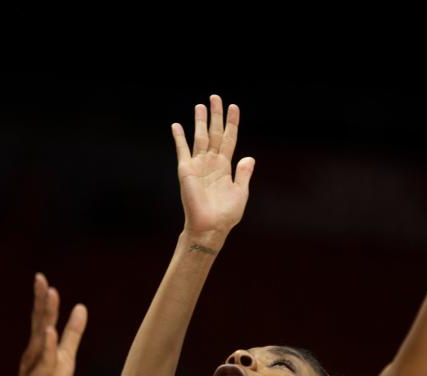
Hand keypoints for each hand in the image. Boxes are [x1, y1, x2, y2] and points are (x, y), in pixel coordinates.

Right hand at [6, 273, 86, 375]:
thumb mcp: (63, 356)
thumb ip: (72, 332)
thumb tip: (82, 306)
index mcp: (39, 349)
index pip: (41, 320)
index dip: (42, 299)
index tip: (41, 277)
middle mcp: (34, 361)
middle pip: (40, 333)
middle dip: (45, 312)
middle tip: (49, 290)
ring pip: (42, 363)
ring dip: (46, 347)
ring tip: (50, 331)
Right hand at [171, 94, 255, 238]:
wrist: (210, 227)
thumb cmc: (226, 214)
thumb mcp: (240, 192)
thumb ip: (244, 174)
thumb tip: (250, 157)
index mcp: (226, 167)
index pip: (230, 139)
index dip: (232, 123)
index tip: (234, 107)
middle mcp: (212, 162)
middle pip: (215, 133)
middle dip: (215, 115)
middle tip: (215, 97)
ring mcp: (198, 165)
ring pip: (200, 137)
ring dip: (199, 121)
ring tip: (200, 105)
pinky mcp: (186, 170)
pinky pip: (182, 150)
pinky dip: (179, 138)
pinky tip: (177, 125)